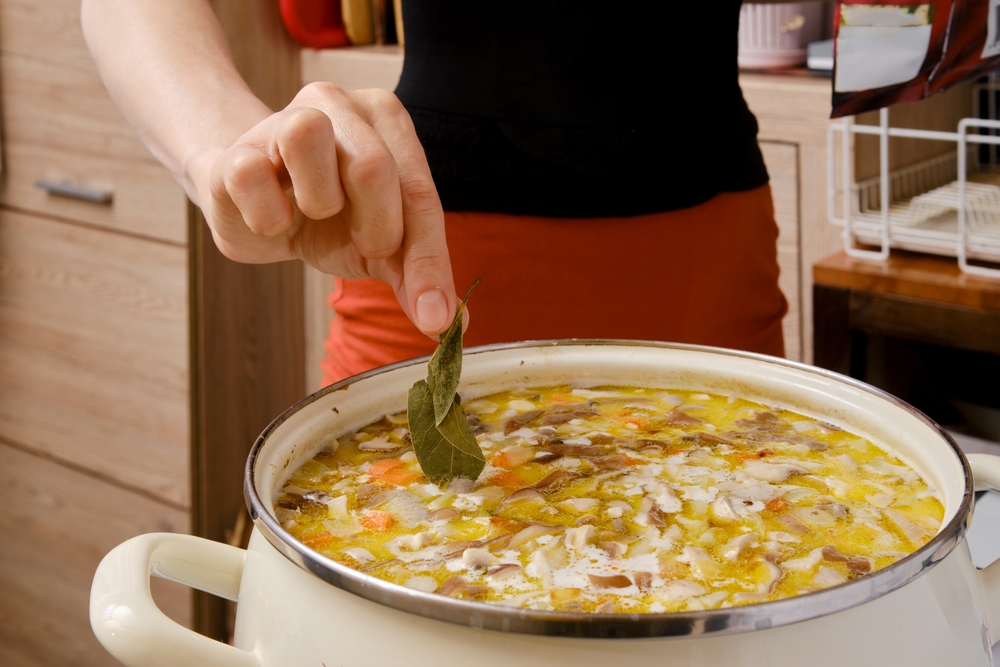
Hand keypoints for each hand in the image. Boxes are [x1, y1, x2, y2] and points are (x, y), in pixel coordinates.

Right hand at [189, 82, 458, 336]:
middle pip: (372, 165)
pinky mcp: (237, 150)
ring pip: (306, 136)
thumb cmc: (328, 219)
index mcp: (387, 121)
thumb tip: (448, 323)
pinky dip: (267, 216)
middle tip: (364, 244)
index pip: (420, 193)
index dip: (429, 261)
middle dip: (376, 227)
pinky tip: (274, 218)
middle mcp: (340, 104)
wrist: (255, 208)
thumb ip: (415, 275)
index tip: (434, 317)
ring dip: (317, 200)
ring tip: (313, 213)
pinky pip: (252, 177)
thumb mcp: (381, 245)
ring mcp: (283, 118)